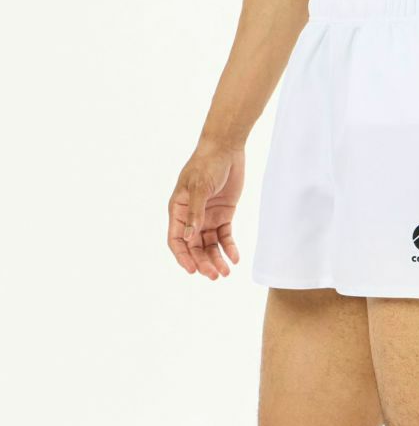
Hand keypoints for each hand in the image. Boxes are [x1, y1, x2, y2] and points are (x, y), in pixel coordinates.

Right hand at [167, 141, 244, 278]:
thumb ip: (195, 213)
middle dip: (203, 262)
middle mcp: (191, 216)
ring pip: (210, 245)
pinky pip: (225, 236)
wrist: (226, 149)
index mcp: (178, 210)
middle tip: (214, 276)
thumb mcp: (199, 187)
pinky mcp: (223, 215)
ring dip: (216, 259)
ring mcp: (207, 216)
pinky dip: (229, 248)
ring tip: (226, 272)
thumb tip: (188, 238)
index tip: (193, 270)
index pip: (176, 240)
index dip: (183, 257)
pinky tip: (235, 258)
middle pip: (194, 247)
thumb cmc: (207, 164)